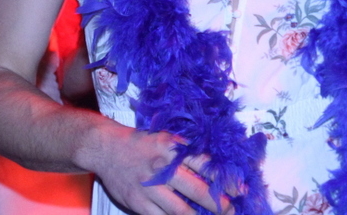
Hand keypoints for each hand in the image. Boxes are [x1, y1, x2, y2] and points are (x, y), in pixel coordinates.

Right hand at [86, 122, 233, 214]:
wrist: (106, 148)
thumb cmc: (141, 144)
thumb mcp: (167, 139)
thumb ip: (188, 152)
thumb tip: (215, 168)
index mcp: (173, 148)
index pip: (205, 165)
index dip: (225, 180)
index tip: (240, 190)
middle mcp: (162, 168)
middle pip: (197, 190)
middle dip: (218, 204)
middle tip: (231, 210)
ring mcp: (149, 188)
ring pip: (180, 211)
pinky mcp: (138, 204)